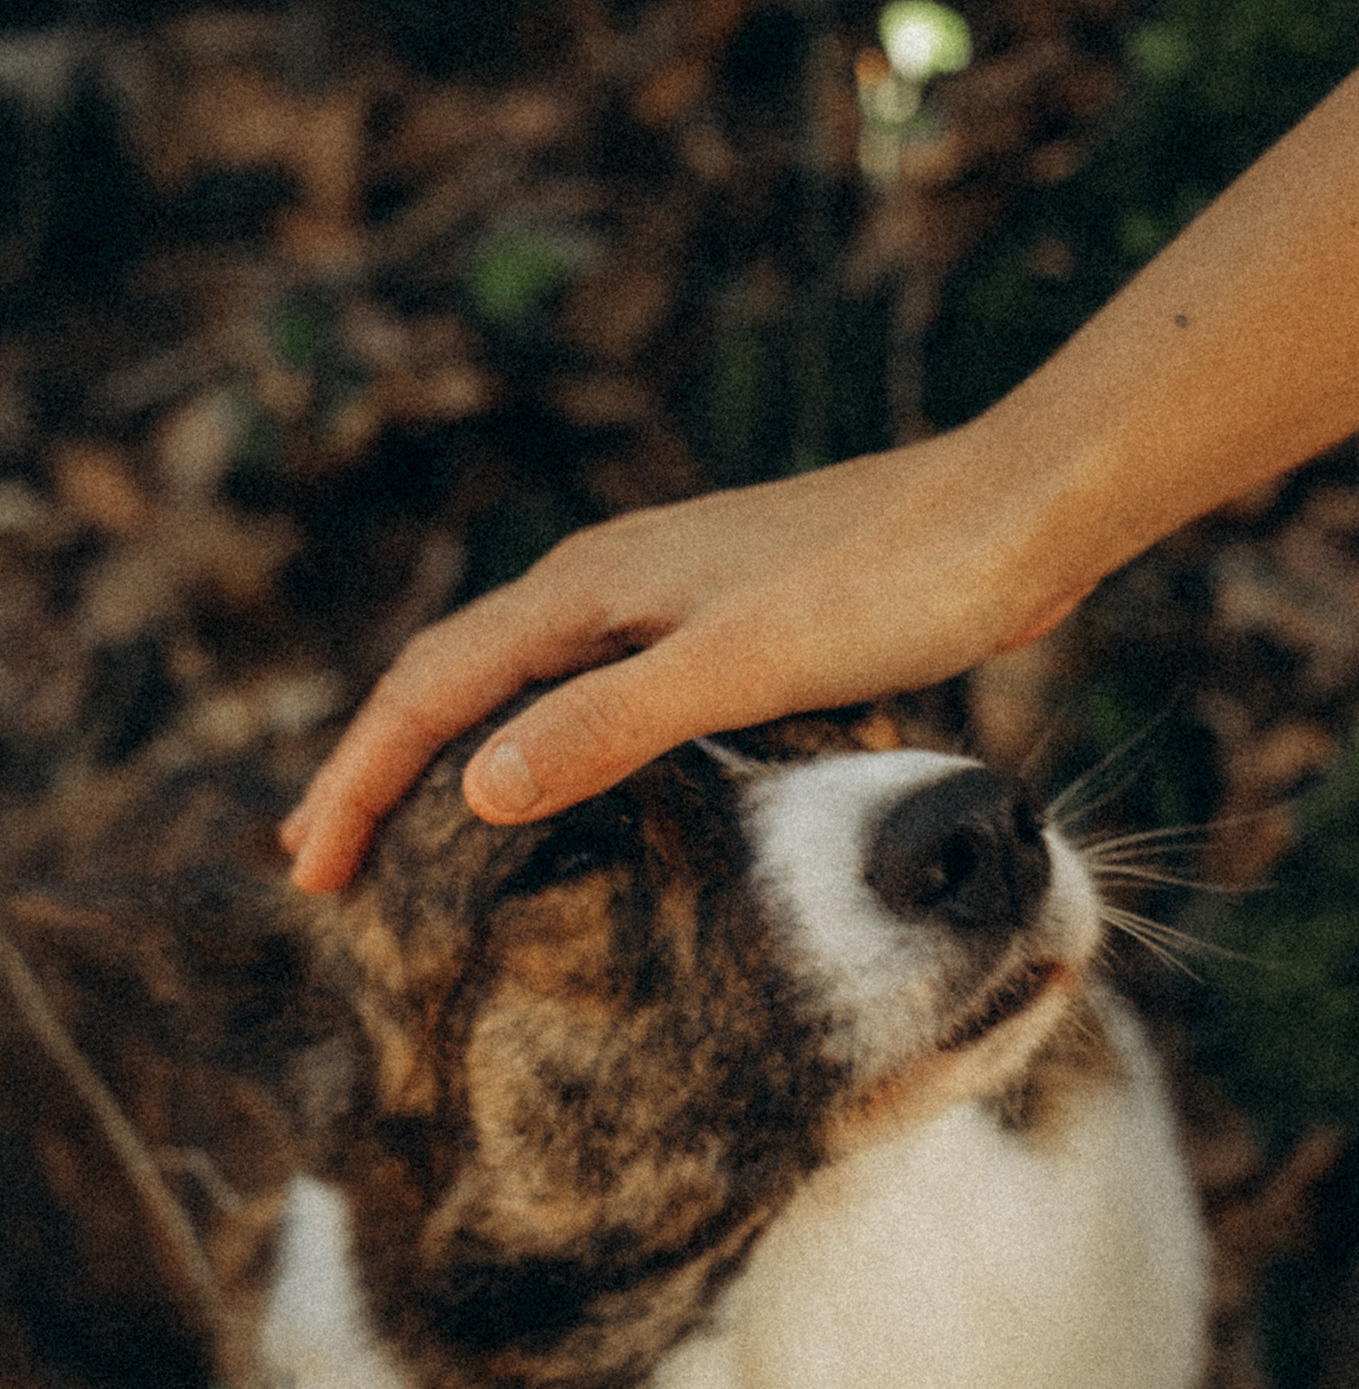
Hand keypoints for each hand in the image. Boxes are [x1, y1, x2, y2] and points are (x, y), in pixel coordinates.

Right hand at [282, 425, 1084, 890]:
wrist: (1018, 515)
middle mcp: (612, 580)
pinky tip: (567, 780)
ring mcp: (670, 595)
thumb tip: (475, 789)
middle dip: (380, 772)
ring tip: (409, 831)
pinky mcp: (732, 618)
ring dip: (455, 755)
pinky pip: (595, 687)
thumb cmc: (890, 583)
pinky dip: (546, 740)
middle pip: (457, 678)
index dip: (360, 783)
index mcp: (591, 588)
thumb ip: (609, 727)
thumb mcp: (739, 669)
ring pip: (523, 680)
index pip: (431, 690)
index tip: (311, 874)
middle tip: (320, 867)